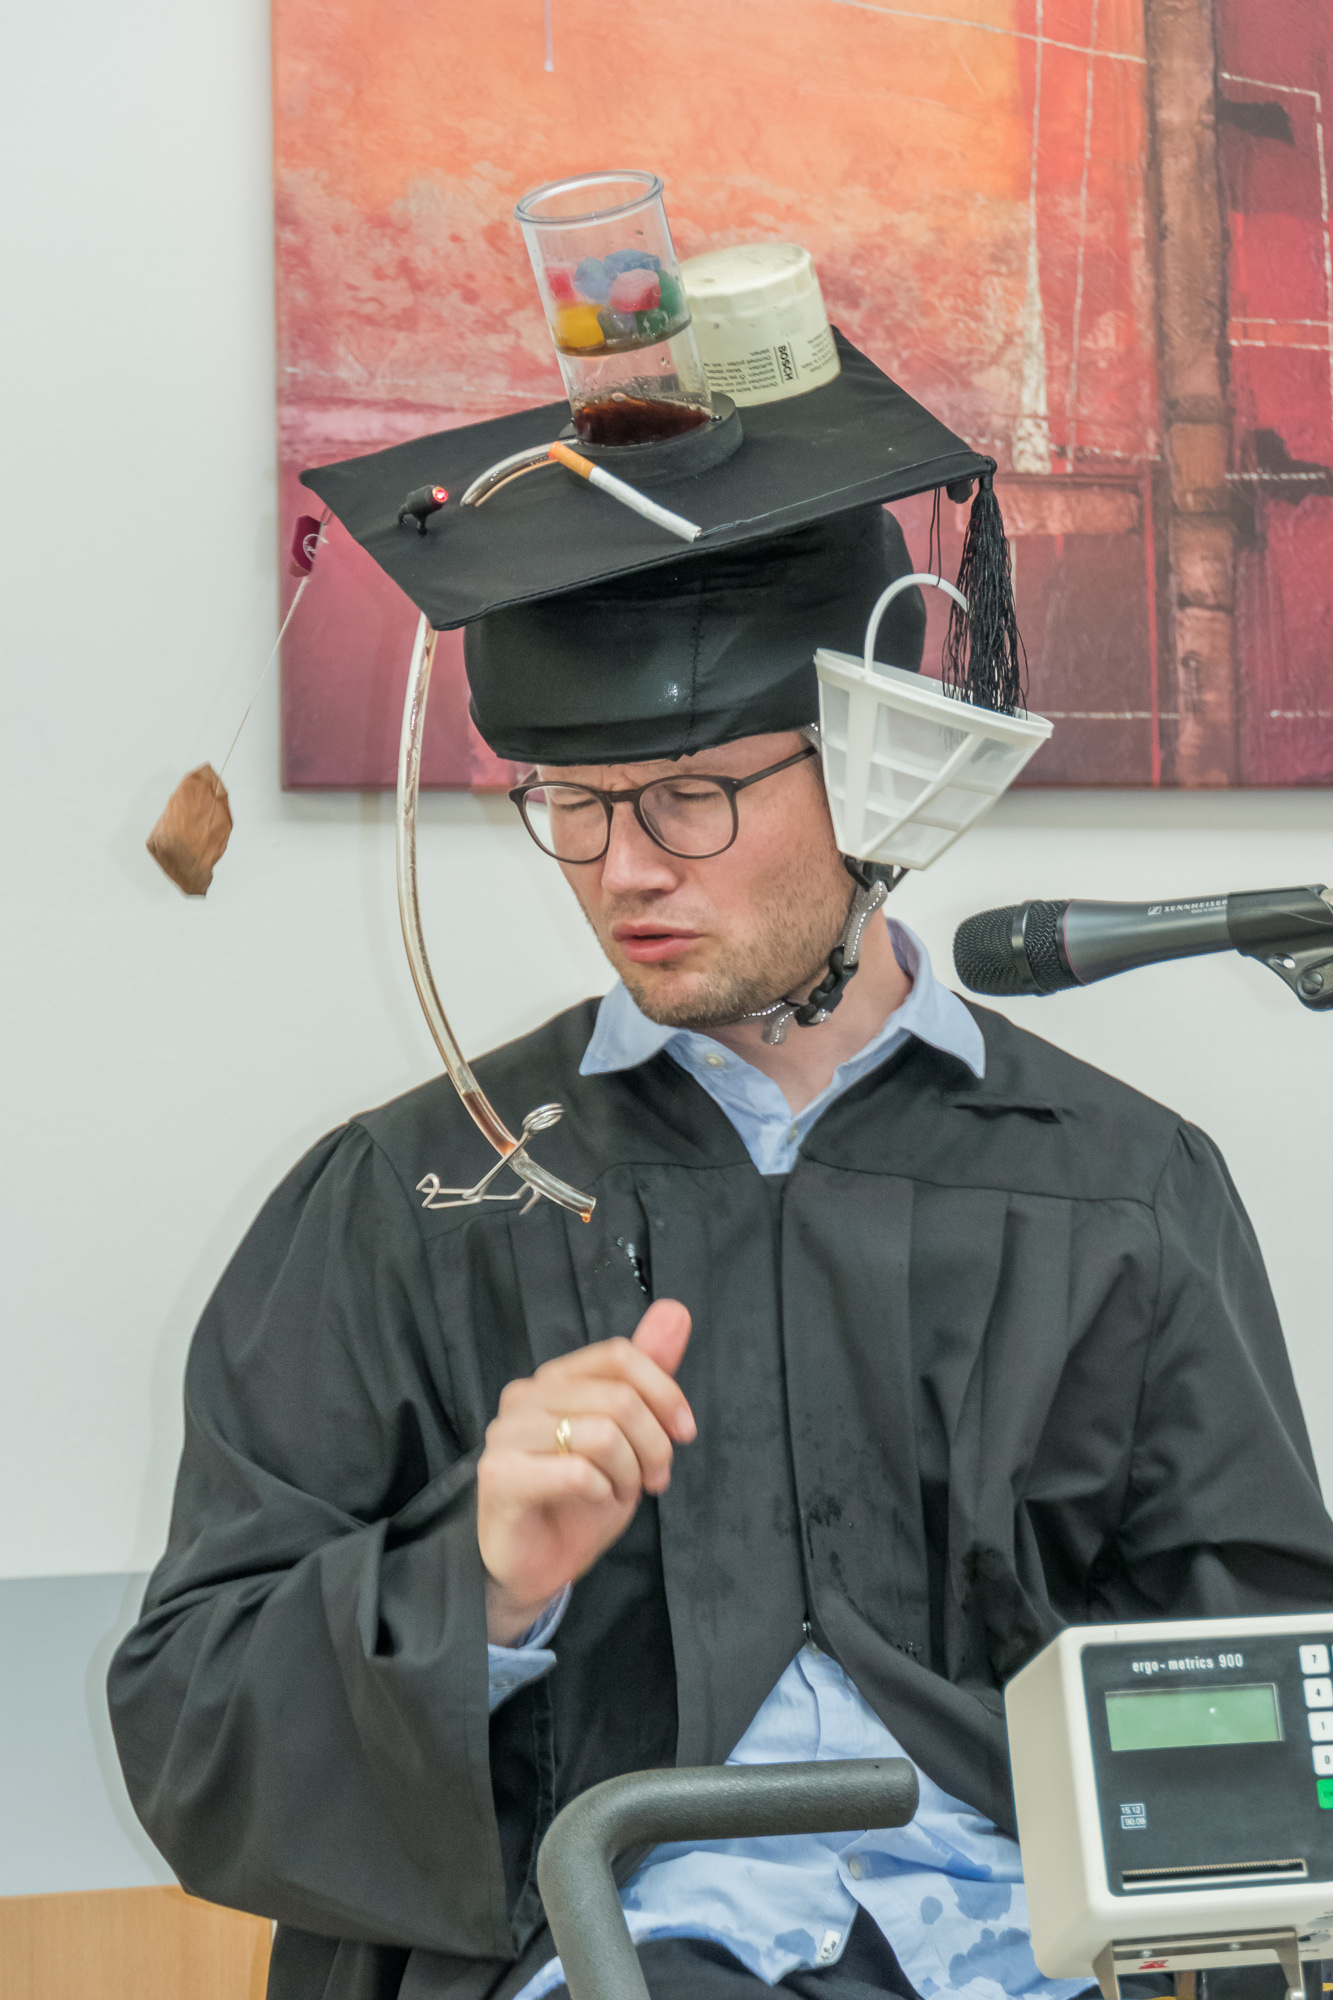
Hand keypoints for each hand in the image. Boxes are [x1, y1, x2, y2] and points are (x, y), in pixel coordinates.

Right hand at [477, 1298, 693, 1643]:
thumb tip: (677, 1310)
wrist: (537, 1565)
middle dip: (654, 1445)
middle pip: (619, 1398)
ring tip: (621, 1492)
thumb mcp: (629, 1434)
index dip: (664, 1392)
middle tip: (654, 1479)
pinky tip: (595, 1503)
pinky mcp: (500, 1476)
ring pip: (603, 1434)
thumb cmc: (580, 1499)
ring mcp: (507, 1434)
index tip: (685, 1432)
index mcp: (555, 1379)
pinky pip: (576, 1471)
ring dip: (628, 1473)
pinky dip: (602, 1492)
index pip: (619, 1355)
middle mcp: (525, 1396)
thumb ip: (648, 1373)